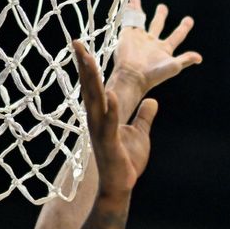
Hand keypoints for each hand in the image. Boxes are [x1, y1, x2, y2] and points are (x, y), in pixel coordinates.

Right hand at [75, 41, 157, 196]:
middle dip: (84, 65)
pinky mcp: (109, 144)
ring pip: (95, 102)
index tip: (82, 46)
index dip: (89, 67)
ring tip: (90, 60)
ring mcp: (101, 131)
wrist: (121, 186)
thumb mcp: (140, 133)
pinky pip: (110, 124)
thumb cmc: (127, 162)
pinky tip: (111, 95)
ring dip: (92, 81)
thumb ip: (144, 116)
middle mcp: (97, 120)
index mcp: (103, 116)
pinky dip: (111, 109)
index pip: (94, 87)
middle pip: (89, 88)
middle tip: (77, 42)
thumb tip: (153, 101)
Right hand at [112, 0, 201, 96]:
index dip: (183, 28)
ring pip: (139, 20)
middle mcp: (151, 42)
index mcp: (164, 49)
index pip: (176, 36)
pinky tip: (128, 2)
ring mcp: (138, 38)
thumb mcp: (173, 67)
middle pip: (157, 25)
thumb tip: (200, 58)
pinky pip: (128, 20)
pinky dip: (128, 11)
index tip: (189, 19)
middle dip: (160, 15)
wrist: (132, 76)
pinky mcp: (127, 35)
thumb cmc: (153, 74)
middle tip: (162, 7)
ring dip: (137, 9)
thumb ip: (185, 60)